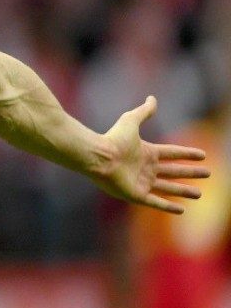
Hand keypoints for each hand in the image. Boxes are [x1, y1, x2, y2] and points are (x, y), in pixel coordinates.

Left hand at [92, 96, 210, 213]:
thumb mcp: (131, 120)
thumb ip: (143, 112)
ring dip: (183, 190)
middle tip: (208, 174)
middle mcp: (146, 168)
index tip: (203, 155)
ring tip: (199, 194)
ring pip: (168, 188)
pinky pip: (156, 202)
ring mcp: (142, 182)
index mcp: (146, 152)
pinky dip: (168, 206)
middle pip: (174, 171)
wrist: (99, 156)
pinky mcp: (136, 195)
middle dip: (190, 173)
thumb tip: (152, 98)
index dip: (187, 154)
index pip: (172, 153)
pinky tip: (181, 209)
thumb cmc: (113, 139)